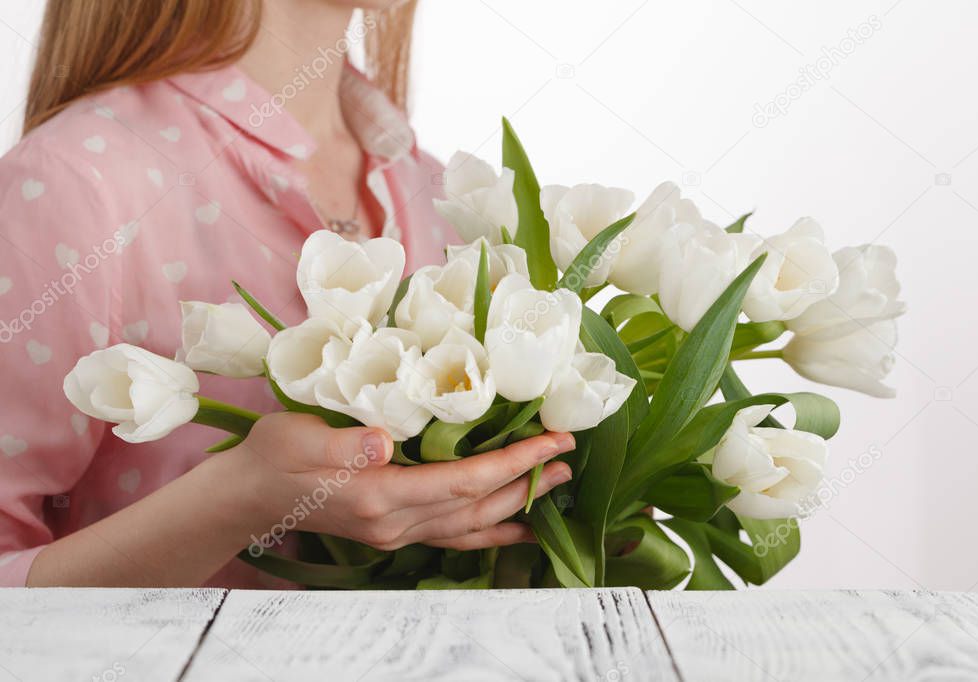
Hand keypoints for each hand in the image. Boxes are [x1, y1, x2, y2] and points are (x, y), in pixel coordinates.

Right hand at [227, 412, 574, 551]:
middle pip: (476, 505)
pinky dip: (489, 529)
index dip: (512, 462)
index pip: (462, 481)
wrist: (248, 494)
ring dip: (516, 504)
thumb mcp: (296, 437)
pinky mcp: (393, 529)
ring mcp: (395, 531)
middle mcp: (395, 521)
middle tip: (568, 458)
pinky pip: (452, 535)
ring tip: (555, 485)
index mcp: (378, 495)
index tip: (552, 441)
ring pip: (470, 524)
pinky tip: (513, 524)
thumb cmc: (271, 457)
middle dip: (527, 481)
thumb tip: (383, 439)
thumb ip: (341, 440)